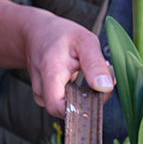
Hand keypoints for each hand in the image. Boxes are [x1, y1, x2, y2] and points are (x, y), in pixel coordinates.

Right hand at [0, 0, 113, 117]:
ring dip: (80, 98)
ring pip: (63, 108)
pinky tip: (78, 82)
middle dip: (86, 102)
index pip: (56, 105)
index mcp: (50, 71)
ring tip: (87, 78)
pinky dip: (73, 96)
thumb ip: (95, 65)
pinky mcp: (42, 95)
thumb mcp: (84, 41)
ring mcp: (39, 92)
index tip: (98, 95)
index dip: (79, 108)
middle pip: (63, 110)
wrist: (37, 33)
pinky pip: (60, 103)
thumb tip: (105, 88)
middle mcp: (40, 85)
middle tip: (100, 83)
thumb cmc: (62, 35)